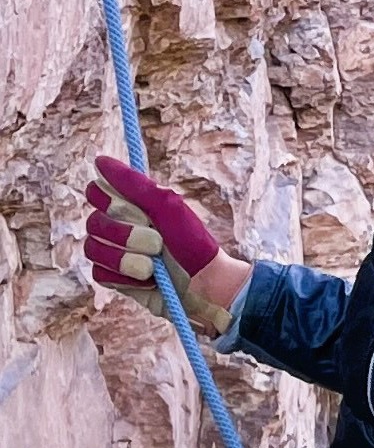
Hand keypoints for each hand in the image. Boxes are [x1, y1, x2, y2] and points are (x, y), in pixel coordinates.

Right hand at [84, 155, 249, 331]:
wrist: (206, 286)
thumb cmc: (193, 244)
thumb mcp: (168, 207)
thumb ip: (134, 184)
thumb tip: (100, 160)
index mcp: (130, 205)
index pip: (95, 192)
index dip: (109, 202)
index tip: (137, 210)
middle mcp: (117, 227)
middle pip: (93, 223)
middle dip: (128, 236)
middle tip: (158, 243)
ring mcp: (113, 253)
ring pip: (93, 249)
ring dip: (128, 259)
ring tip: (154, 266)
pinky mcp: (115, 279)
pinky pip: (100, 274)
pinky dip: (125, 278)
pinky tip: (147, 280)